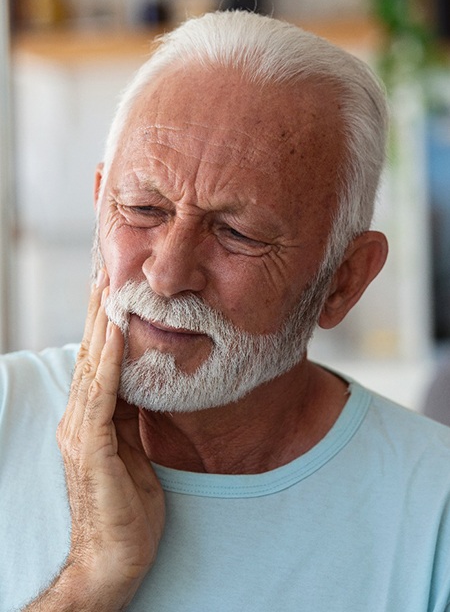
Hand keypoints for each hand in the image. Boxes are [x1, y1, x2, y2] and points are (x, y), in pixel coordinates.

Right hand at [52, 271, 164, 609]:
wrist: (113, 560)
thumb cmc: (128, 509)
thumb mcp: (133, 452)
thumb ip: (130, 418)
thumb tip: (141, 385)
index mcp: (91, 419)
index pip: (99, 361)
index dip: (106, 324)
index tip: (114, 290)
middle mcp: (80, 418)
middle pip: (92, 354)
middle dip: (100, 311)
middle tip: (106, 270)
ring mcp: (81, 431)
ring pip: (93, 366)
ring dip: (102, 323)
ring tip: (108, 285)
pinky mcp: (91, 447)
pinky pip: (101, 395)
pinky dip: (108, 360)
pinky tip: (116, 331)